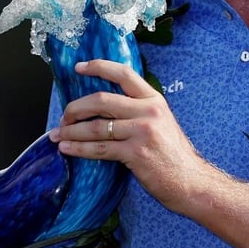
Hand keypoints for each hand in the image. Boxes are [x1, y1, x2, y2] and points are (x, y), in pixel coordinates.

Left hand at [52, 60, 218, 211]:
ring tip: (58, 135)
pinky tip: (68, 148)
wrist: (190, 180)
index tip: (78, 68)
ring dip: (72, 131)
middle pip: (102, 100)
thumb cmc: (172, 154)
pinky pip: (99, 148)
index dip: (98, 67)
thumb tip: (102, 108)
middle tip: (63, 116)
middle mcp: (149, 111)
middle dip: (76, 108)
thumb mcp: (160, 122)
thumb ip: (138, 111)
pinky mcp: (136, 153)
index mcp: (154, 99)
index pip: (123, 74)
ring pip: (96, 127)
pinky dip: (79, 148)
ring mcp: (142, 132)